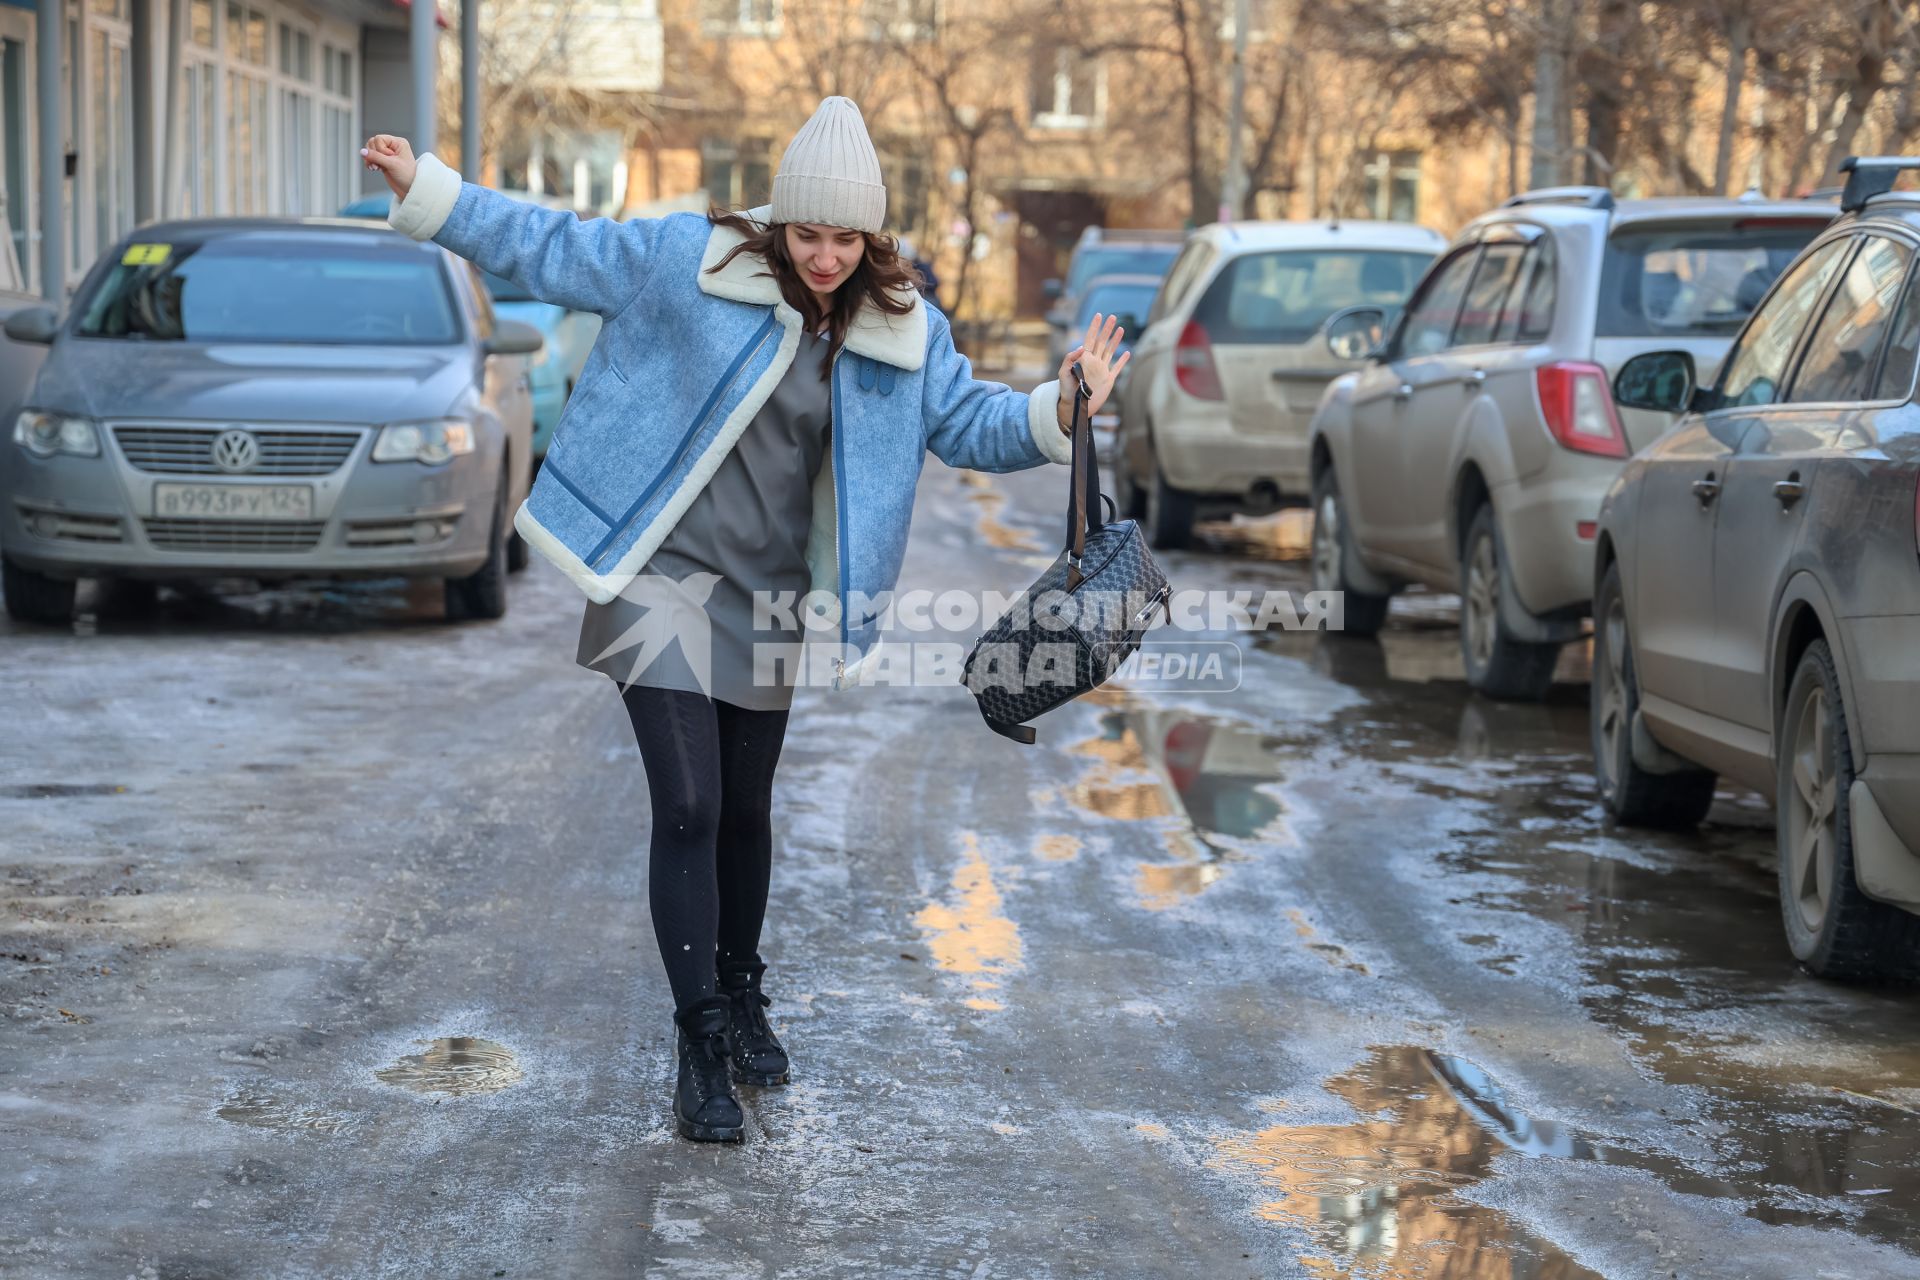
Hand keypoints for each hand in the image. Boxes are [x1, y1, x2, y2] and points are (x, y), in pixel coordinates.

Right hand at [361, 135, 416, 201]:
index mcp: (398, 142)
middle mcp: (392, 146)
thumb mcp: (392, 164)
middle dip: (373, 154)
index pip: (379, 139)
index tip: (389, 159)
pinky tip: (373, 169)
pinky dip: (369, 162)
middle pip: (372, 143)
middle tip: (379, 164)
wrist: (411, 189)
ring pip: (370, 150)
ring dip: (370, 159)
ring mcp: (387, 154)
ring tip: (375, 167)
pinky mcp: (383, 161)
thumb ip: (376, 157)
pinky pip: (370, 157)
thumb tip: (362, 151)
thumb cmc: (407, 176)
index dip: (380, 149)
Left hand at [1056, 312, 1130, 432]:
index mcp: (1084, 359)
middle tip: (1113, 317)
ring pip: (1110, 351)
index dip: (1094, 327)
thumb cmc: (1066, 390)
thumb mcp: (1063, 373)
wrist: (1075, 406)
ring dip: (1115, 340)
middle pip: (1102, 342)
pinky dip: (1122, 361)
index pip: (1090, 339)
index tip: (1099, 315)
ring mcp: (1101, 370)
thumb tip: (1082, 347)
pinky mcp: (1108, 380)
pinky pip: (1116, 368)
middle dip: (1107, 329)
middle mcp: (1094, 362)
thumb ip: (1070, 359)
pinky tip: (1127, 353)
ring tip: (1121, 329)